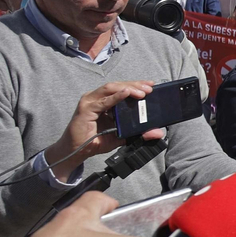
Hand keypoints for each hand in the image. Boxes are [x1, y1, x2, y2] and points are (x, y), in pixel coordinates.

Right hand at [45, 81, 166, 181]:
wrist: (77, 151)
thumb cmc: (96, 141)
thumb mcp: (122, 136)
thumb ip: (139, 133)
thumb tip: (158, 132)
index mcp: (105, 101)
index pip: (122, 88)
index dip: (136, 85)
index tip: (152, 86)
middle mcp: (97, 98)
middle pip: (117, 86)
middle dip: (135, 85)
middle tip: (150, 88)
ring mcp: (90, 102)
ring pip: (110, 88)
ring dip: (128, 88)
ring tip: (142, 92)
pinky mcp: (86, 109)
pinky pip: (103, 101)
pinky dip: (115, 97)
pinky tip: (126, 93)